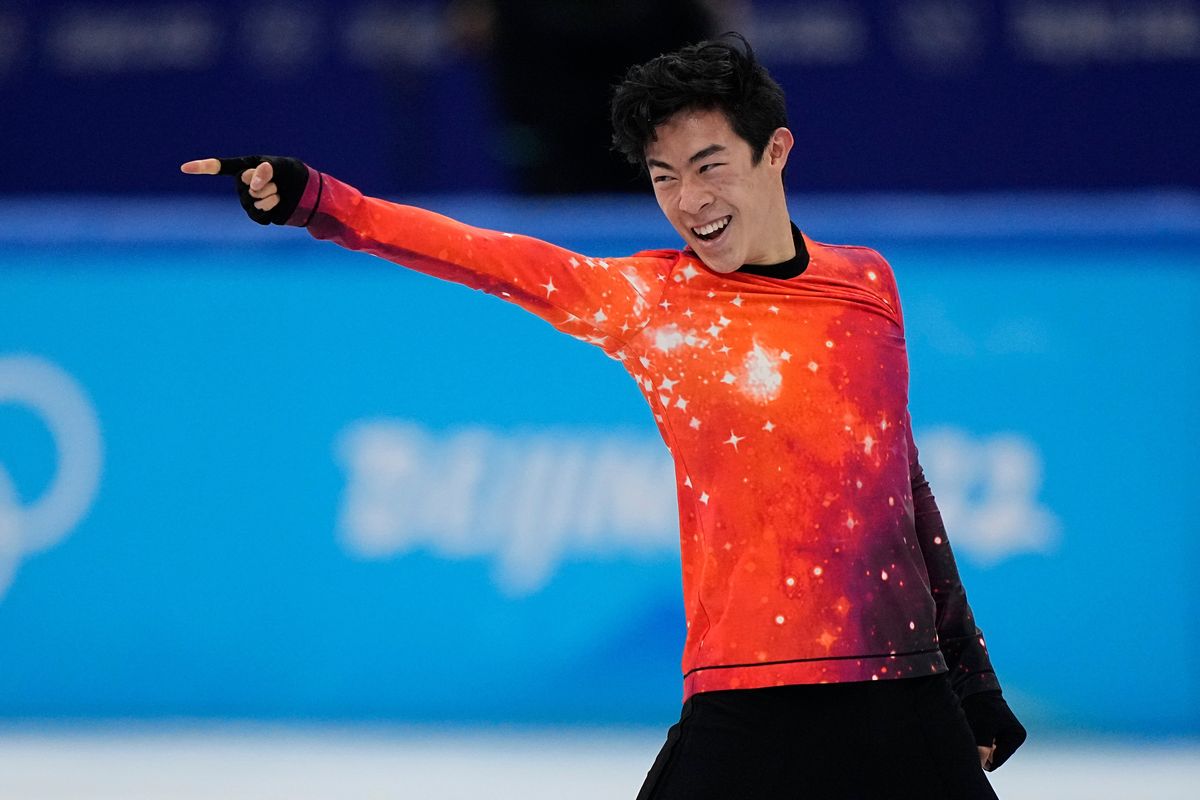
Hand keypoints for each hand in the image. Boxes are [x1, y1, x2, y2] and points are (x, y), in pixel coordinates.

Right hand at [180, 155, 309, 224]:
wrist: (303, 193)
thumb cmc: (290, 174)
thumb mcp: (281, 166)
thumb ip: (266, 169)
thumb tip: (253, 184)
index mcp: (244, 167)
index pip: (220, 167)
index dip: (202, 167)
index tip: (183, 168)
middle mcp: (242, 184)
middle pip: (245, 185)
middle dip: (265, 182)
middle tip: (276, 181)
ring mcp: (248, 200)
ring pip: (253, 201)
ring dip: (270, 196)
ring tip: (278, 192)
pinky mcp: (256, 214)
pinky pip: (259, 214)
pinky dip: (272, 208)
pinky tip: (277, 203)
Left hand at [961, 690, 1026, 770]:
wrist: (973, 685)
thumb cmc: (981, 705)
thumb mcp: (983, 727)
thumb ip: (983, 748)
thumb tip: (980, 766)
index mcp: (1016, 737)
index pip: (996, 762)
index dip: (982, 757)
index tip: (972, 743)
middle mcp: (1012, 738)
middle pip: (991, 757)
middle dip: (980, 749)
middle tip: (972, 733)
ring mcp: (1003, 735)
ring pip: (985, 751)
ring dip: (976, 743)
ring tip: (972, 727)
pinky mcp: (994, 731)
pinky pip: (982, 743)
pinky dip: (975, 738)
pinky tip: (972, 726)